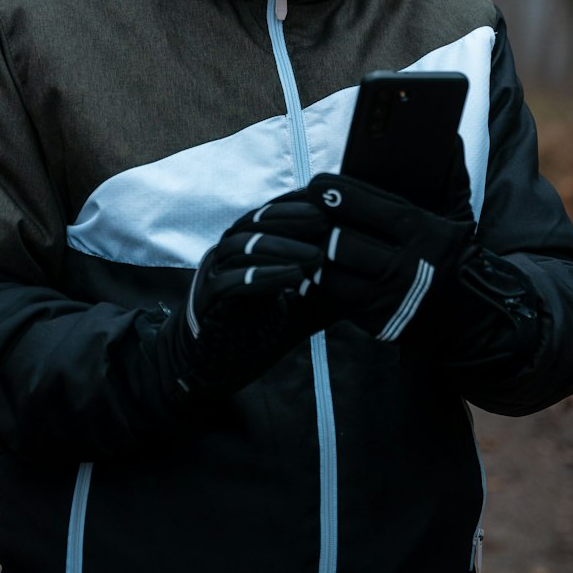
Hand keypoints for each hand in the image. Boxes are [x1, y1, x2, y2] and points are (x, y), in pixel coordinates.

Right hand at [153, 198, 325, 404]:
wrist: (210, 369)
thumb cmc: (253, 332)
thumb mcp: (298, 307)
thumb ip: (323, 290)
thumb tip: (365, 277)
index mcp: (245, 249)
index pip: (268, 215)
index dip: (296, 205)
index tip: (328, 204)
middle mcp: (226, 256)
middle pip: (254, 223)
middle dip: (290, 218)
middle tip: (324, 220)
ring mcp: (213, 276)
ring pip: (241, 247)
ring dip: (280, 247)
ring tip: (315, 255)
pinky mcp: (206, 303)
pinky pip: (231, 282)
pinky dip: (263, 277)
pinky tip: (292, 277)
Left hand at [253, 172, 478, 343]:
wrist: (472, 318)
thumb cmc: (459, 257)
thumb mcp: (459, 216)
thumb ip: (450, 176)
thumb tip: (449, 138)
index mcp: (425, 236)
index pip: (375, 210)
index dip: (341, 196)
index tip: (317, 185)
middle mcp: (406, 270)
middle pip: (344, 244)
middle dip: (318, 226)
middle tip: (301, 211)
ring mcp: (388, 300)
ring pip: (332, 274)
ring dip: (312, 253)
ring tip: (300, 237)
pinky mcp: (374, 323)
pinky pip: (331, 300)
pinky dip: (315, 282)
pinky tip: (307, 265)